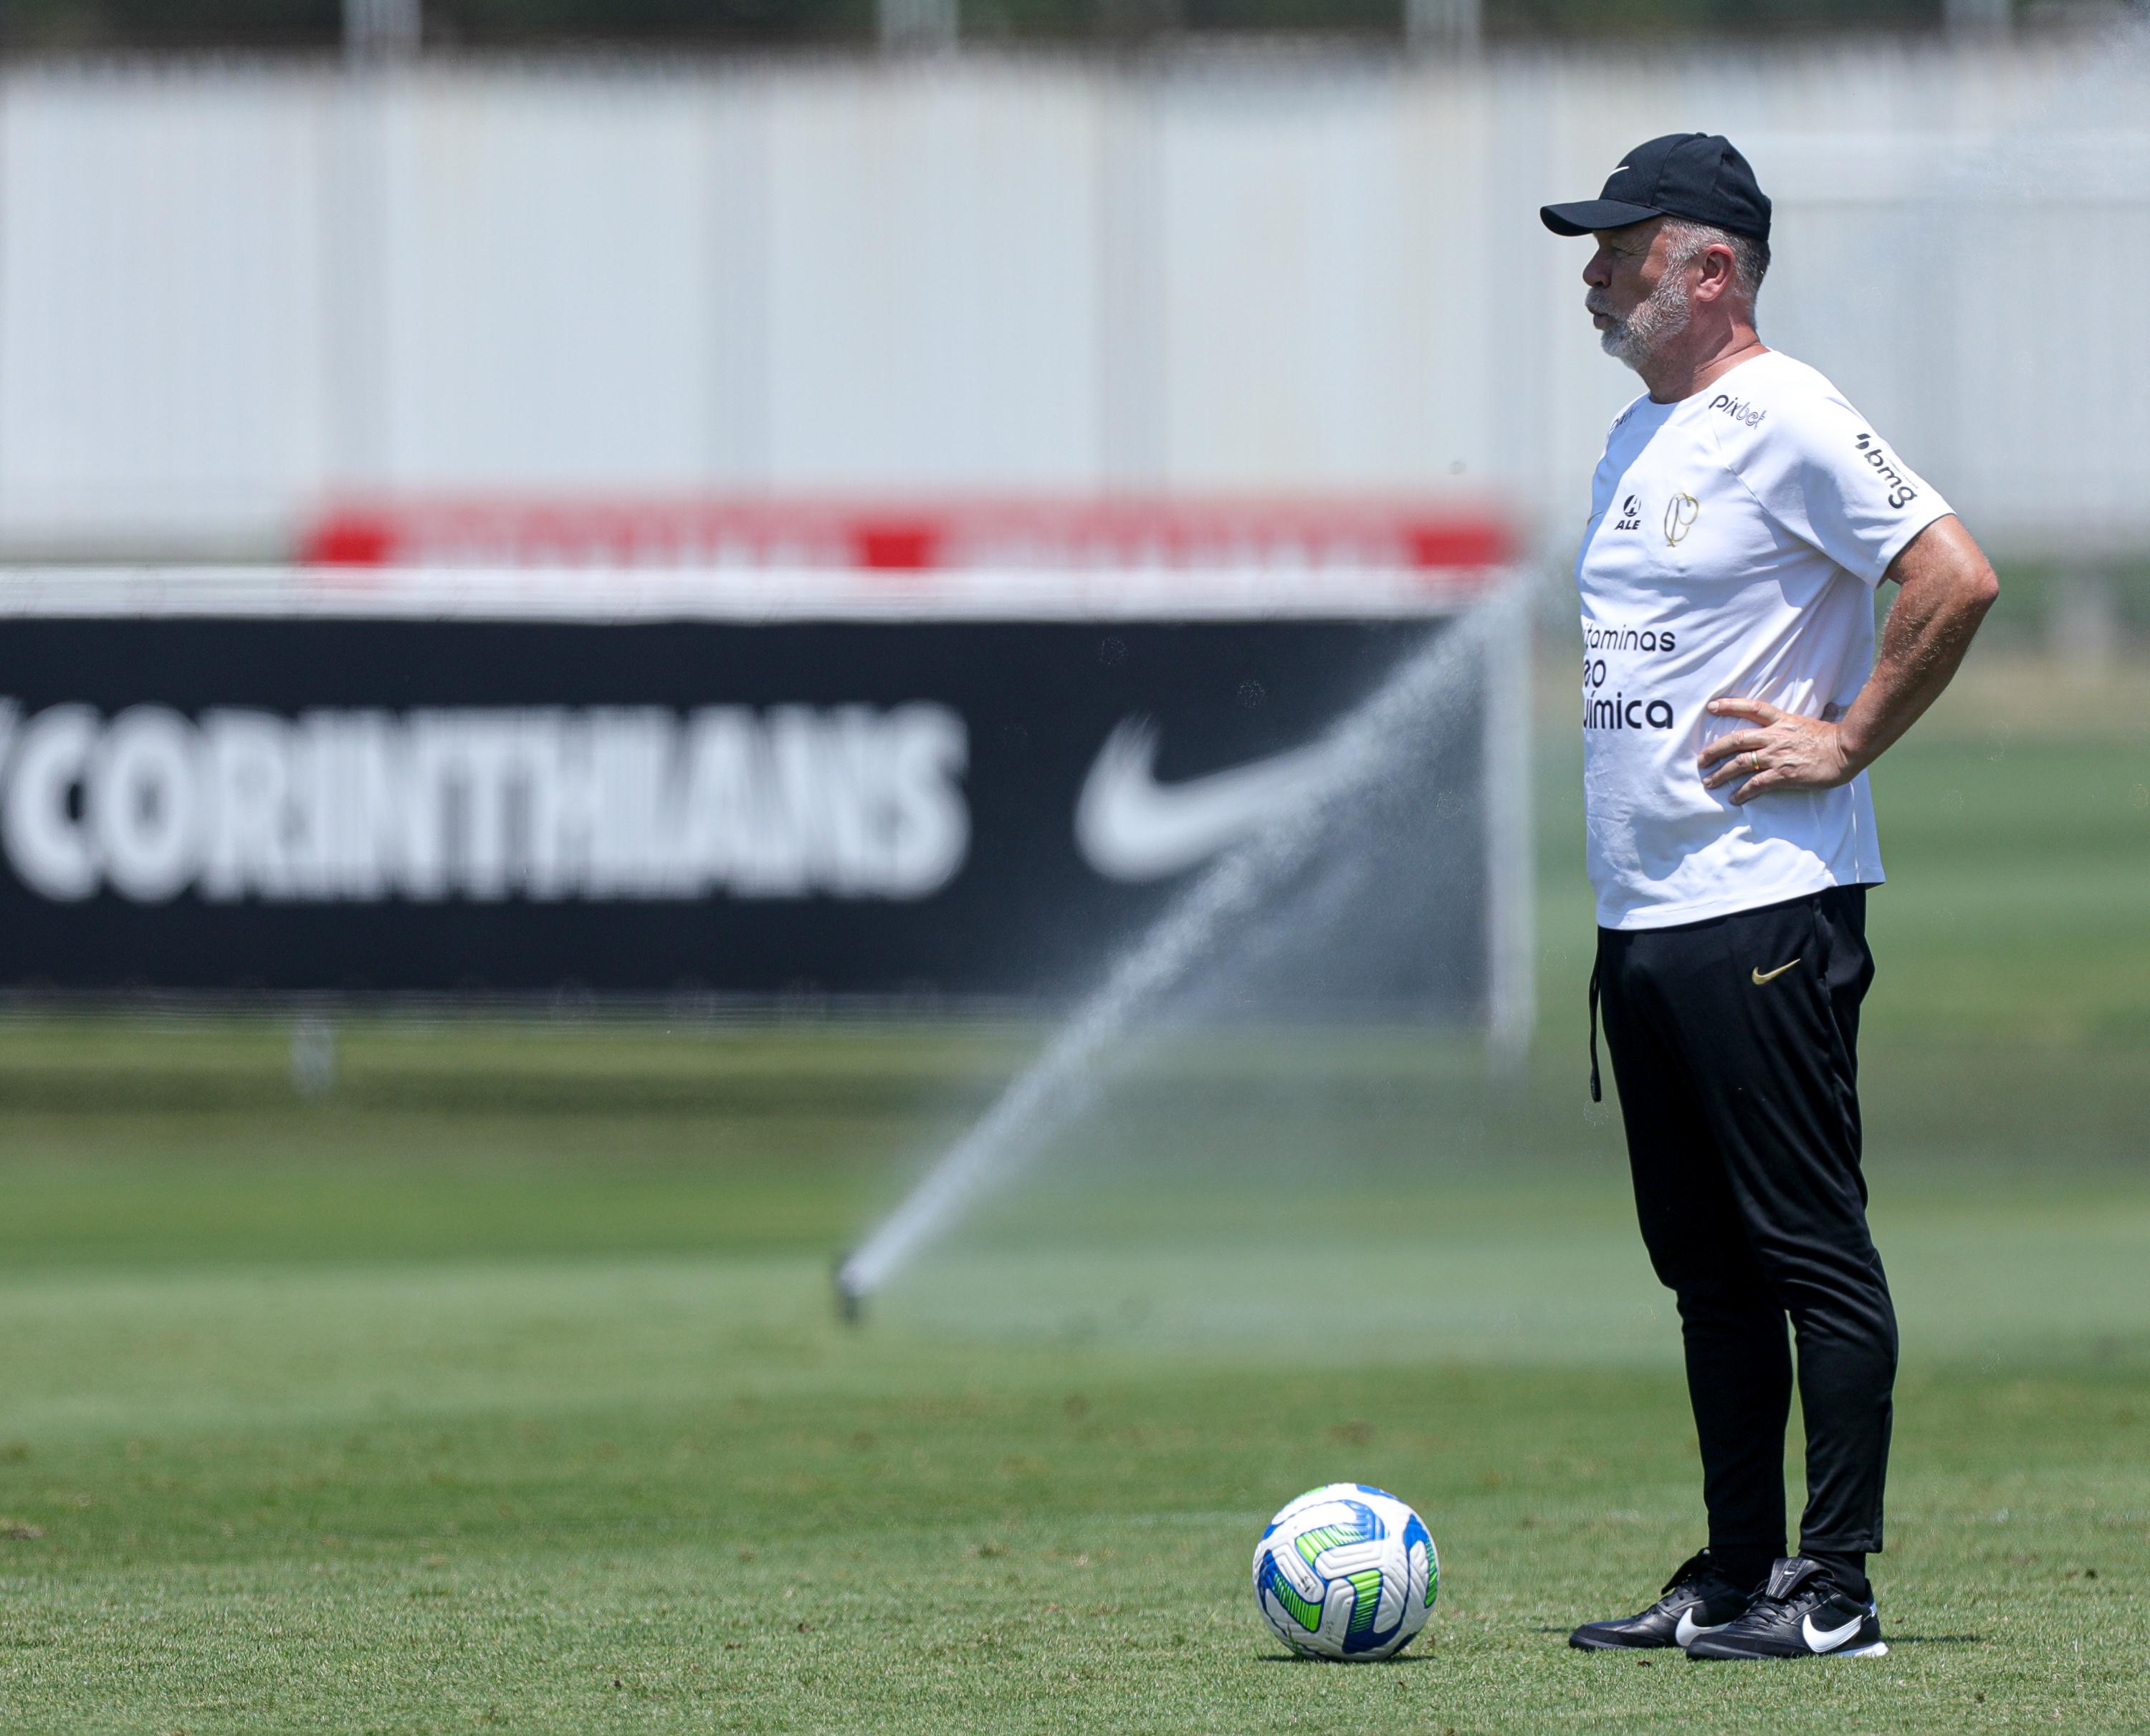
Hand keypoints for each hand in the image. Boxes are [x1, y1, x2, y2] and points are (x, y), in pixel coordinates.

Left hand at [1697, 697, 1859, 804]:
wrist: (1847, 750)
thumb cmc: (1836, 737)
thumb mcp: (1819, 721)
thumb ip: (1815, 717)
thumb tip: (1833, 707)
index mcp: (1782, 721)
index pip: (1751, 708)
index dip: (1729, 706)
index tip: (1711, 707)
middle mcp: (1774, 736)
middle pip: (1735, 739)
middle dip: (1714, 750)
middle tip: (1701, 759)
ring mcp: (1776, 756)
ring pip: (1739, 763)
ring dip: (1721, 774)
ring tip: (1709, 782)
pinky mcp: (1782, 774)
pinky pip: (1755, 784)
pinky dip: (1741, 792)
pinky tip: (1733, 798)